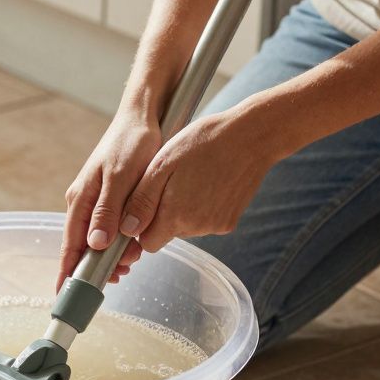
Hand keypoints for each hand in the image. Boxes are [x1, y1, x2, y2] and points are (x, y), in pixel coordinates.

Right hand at [60, 113, 162, 288]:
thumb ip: (107, 210)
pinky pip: (107, 227)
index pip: (70, 245)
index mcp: (81, 200)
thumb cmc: (131, 143)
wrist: (141, 117)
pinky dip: (117, 242)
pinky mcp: (107, 197)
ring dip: (109, 256)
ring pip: (95, 239)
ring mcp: (94, 200)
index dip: (67, 272)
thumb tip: (94, 243)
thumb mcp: (121, 177)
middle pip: (81, 246)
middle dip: (93, 268)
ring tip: (127, 266)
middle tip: (113, 282)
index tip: (63, 294)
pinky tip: (130, 247)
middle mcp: (82, 202)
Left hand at [121, 107, 282, 252]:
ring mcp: (216, 227)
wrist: (252, 137)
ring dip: (182, 211)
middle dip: (162, 215)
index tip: (148, 202)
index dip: (143, 225)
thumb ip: (142, 200)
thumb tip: (127, 229)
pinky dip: (202, 209)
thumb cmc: (203, 143)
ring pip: (185, 229)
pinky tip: (208, 184)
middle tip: (171, 183)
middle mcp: (197, 228)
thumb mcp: (161, 165)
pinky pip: (205, 223)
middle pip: (166, 235)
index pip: (147, 242)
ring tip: (191, 179)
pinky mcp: (229, 222)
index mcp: (176, 216)